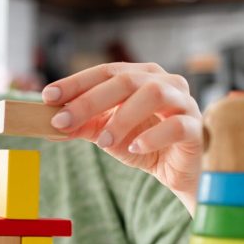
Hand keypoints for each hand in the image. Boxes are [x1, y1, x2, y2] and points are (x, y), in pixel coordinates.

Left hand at [43, 62, 202, 213]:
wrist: (177, 171)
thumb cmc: (141, 143)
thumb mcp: (105, 133)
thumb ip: (81, 125)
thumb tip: (50, 124)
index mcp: (140, 76)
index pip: (104, 72)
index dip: (75, 83)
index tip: (48, 97)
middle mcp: (164, 82)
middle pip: (125, 81)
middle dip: (89, 101)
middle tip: (62, 121)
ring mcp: (184, 102)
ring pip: (153, 95)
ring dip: (121, 117)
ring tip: (102, 141)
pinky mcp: (196, 128)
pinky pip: (176, 125)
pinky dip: (151, 137)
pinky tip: (134, 148)